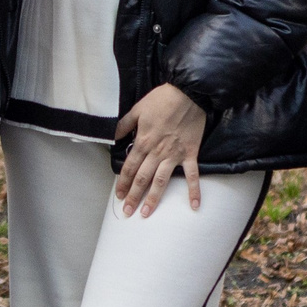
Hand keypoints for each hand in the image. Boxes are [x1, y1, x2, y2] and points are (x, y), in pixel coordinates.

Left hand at [113, 83, 208, 216]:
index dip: (122, 182)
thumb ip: (124, 125)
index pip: (129, 167)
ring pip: (161, 181)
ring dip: (153, 198)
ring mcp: (174, 155)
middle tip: (127, 212)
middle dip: (133, 196)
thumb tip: (112, 136)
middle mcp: (156, 152)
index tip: (118, 195)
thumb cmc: (162, 99)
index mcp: (143, 142)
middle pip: (142, 178)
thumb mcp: (137, 109)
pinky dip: (194, 191)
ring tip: (146, 213)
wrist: (188, 93)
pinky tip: (194, 206)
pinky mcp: (190, 154)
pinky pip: (192, 175)